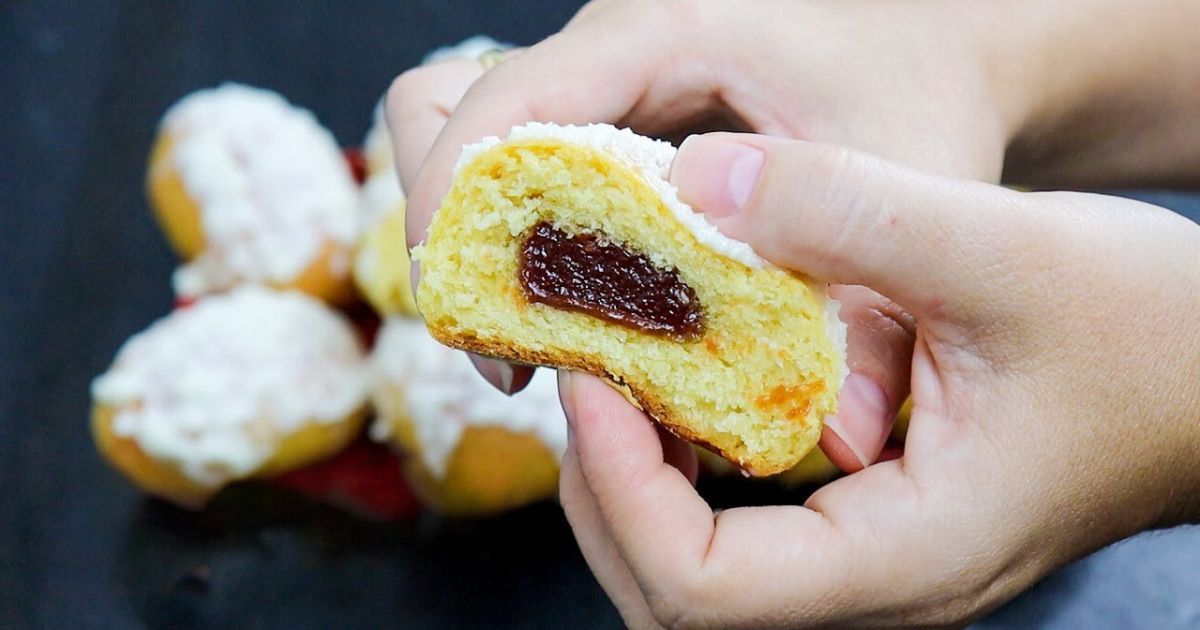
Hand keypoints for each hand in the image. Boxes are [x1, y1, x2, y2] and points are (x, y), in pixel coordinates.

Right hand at [389, 0, 1019, 468]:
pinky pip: (527, 172)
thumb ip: (874, 315)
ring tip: (534, 344)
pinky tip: (586, 319)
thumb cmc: (916, 83)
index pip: (503, 101)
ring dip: (480, 244)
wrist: (928, 37)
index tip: (464, 313)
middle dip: (448, 230)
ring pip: (474, 143)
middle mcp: (610, 49)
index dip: (452, 201)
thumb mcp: (909, 186)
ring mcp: (603, 83)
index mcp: (664, 33)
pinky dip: (529, 247)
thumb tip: (841, 436)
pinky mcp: (612, 121)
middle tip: (501, 341)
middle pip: (443, 110)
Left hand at [557, 133, 1199, 627]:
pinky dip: (684, 465)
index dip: (620, 486)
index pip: (704, 589)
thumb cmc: (1153, 335)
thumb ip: (851, 213)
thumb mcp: (1007, 250)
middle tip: (593, 363)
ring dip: (634, 476)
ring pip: (695, 572)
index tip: (596, 375)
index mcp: (908, 554)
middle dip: (605, 485)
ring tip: (626, 367)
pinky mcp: (867, 530)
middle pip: (672, 596)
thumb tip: (697, 184)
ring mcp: (870, 567)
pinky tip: (689, 382)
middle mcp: (878, 586)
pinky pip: (738, 532)